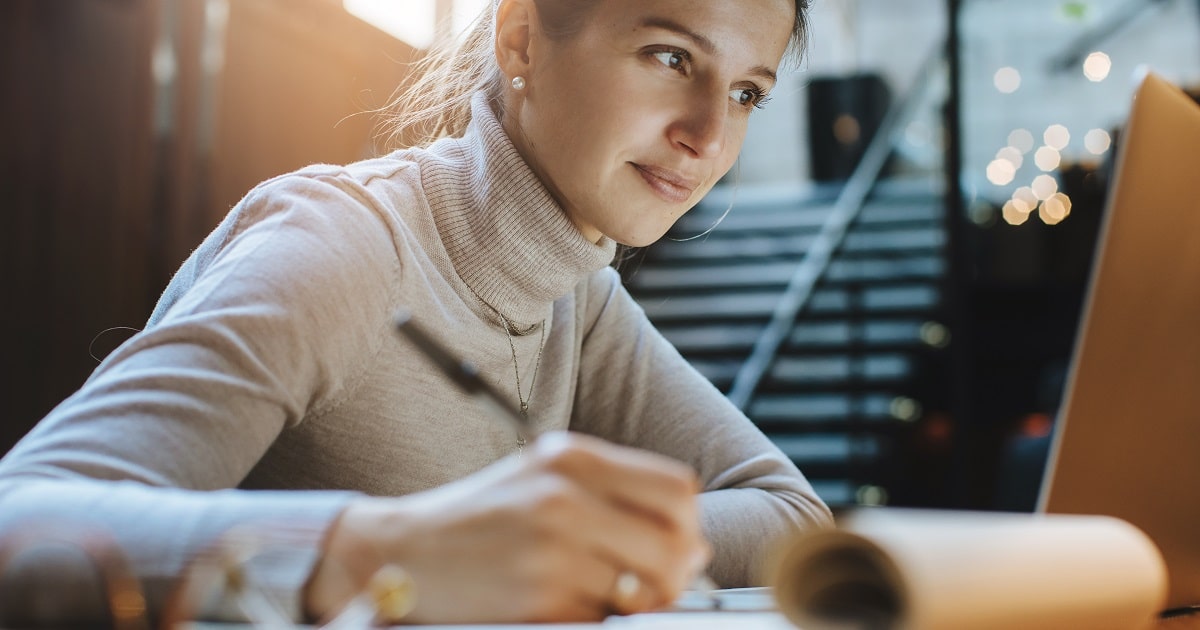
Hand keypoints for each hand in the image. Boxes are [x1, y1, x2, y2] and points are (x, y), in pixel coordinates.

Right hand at [305, 432, 709, 622]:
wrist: (402, 551)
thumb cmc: (481, 516)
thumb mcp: (544, 477)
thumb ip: (616, 495)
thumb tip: (692, 543)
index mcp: (571, 457)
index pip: (676, 489)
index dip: (687, 523)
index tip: (677, 541)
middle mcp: (564, 496)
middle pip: (674, 542)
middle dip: (677, 571)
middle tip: (655, 581)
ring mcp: (551, 550)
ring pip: (648, 589)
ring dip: (643, 602)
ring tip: (611, 595)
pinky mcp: (538, 600)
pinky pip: (604, 620)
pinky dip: (598, 619)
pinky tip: (571, 605)